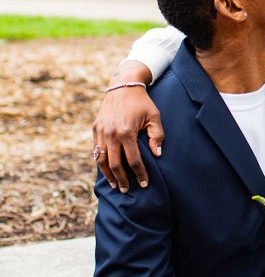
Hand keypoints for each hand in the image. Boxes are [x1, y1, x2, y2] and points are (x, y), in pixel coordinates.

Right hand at [92, 73, 163, 192]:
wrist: (123, 86)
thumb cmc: (142, 102)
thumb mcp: (154, 116)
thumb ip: (157, 136)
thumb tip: (157, 155)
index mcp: (127, 132)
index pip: (133, 160)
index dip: (139, 174)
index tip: (144, 183)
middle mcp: (111, 134)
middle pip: (115, 164)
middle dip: (122, 179)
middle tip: (127, 190)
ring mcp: (101, 132)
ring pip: (101, 160)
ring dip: (108, 174)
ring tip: (115, 185)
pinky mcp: (95, 129)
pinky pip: (96, 150)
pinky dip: (100, 162)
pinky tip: (106, 170)